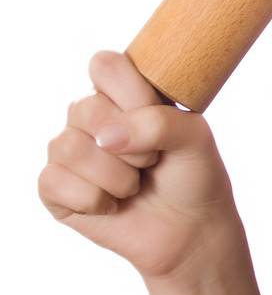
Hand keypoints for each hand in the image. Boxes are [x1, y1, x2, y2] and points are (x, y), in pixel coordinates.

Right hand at [38, 49, 243, 284]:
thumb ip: (158, 122)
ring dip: (116, 177)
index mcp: (122, 92)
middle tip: (152, 162)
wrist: (191, 230)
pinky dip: (93, 200)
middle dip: (133, 146)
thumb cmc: (193, 176)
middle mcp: (90, 116)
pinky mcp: (55, 188)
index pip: (104, 65)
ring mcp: (69, 150)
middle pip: (86, 109)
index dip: (132, 94)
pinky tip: (112, 206)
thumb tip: (105, 138)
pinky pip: (54, 182)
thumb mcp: (195, 137)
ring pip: (69, 148)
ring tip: (134, 185)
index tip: (157, 117)